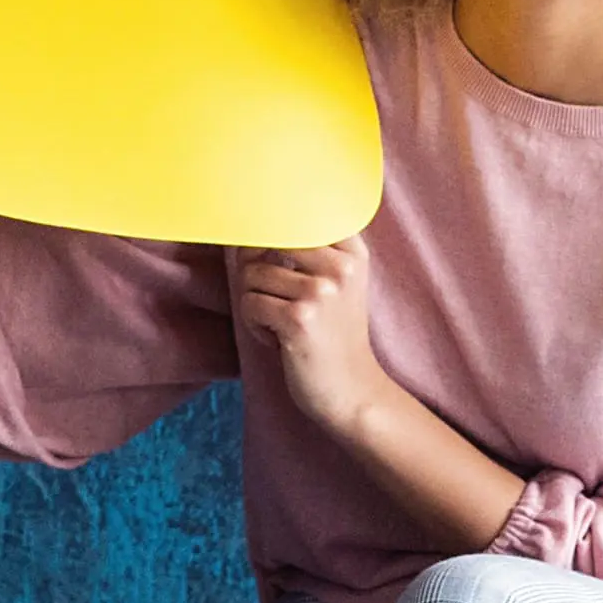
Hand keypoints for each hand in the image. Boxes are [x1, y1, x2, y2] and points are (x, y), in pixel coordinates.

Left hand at [231, 231, 384, 427]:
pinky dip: (256, 325)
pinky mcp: (299, 319)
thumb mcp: (338, 282)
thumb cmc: (334, 334)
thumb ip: (309, 248)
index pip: (297, 213)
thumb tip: (249, 224)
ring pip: (251, 274)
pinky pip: (250, 304)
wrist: (351, 390)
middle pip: (266, 240)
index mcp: (352, 251)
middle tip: (269, 296)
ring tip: (280, 323)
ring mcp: (321, 292)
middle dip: (254, 267)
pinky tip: (278, 339)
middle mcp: (341, 267)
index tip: (267, 245)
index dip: (269, 227)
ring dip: (255, 303)